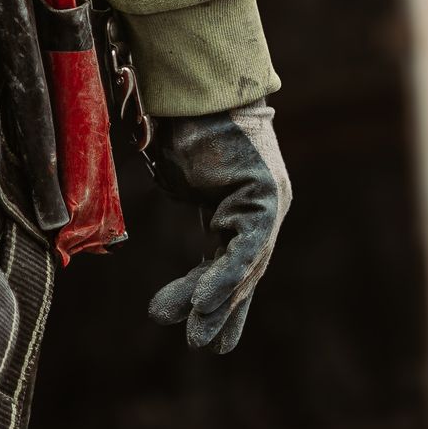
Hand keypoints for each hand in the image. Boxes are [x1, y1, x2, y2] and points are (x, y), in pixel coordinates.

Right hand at [146, 104, 290, 354]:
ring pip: (244, 265)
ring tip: (197, 339)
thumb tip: (159, 196)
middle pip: (241, 267)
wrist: (195, 83)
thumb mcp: (174, 169)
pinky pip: (244, 249)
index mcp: (240, 196)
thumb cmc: (179, 115)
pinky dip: (224, 279)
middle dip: (218, 309)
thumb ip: (176, 192)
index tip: (198, 320)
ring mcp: (268, 201)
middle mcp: (260, 202)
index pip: (229, 254)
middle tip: (202, 344)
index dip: (216, 290)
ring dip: (216, 304)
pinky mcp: (267, 199)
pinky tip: (202, 304)